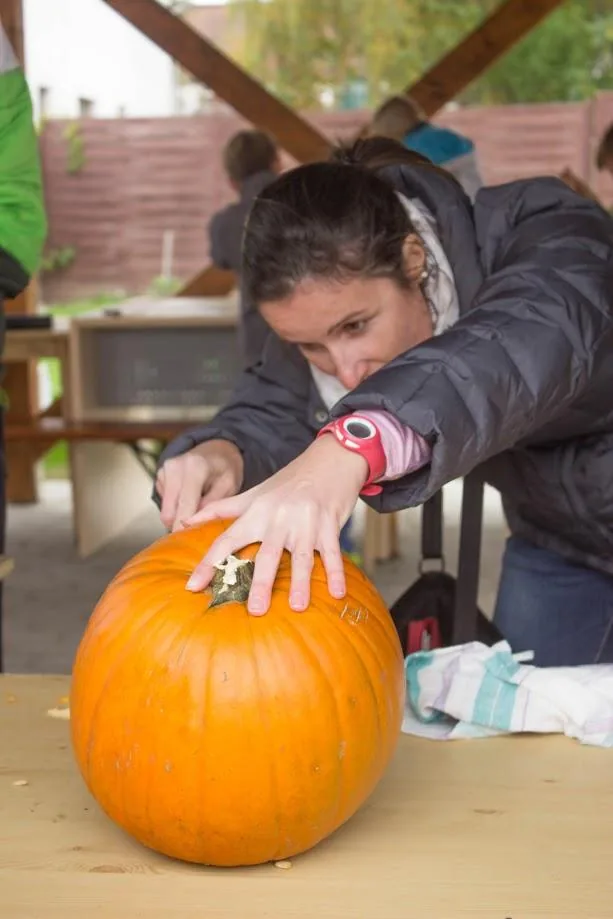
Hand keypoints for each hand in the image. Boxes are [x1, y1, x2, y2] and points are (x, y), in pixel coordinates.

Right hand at [156, 440, 243, 531]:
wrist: (215, 451)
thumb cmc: (224, 469)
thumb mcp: (228, 486)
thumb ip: (212, 505)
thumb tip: (195, 524)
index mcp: (195, 468)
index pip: (185, 505)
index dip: (185, 528)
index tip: (188, 546)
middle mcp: (174, 467)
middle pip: (169, 512)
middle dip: (181, 527)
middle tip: (195, 537)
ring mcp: (164, 471)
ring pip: (165, 511)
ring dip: (178, 518)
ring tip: (196, 515)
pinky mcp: (159, 476)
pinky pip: (164, 504)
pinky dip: (175, 509)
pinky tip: (189, 502)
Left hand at [183, 435, 367, 614]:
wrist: (330, 458)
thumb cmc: (288, 482)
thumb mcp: (253, 493)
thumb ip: (220, 509)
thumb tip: (183, 522)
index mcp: (256, 512)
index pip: (227, 539)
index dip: (209, 562)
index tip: (193, 586)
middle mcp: (279, 517)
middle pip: (268, 554)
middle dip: (262, 583)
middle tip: (255, 610)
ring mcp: (306, 522)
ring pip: (302, 557)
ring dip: (300, 582)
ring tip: (296, 607)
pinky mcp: (330, 524)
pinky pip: (333, 553)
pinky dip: (336, 573)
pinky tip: (338, 593)